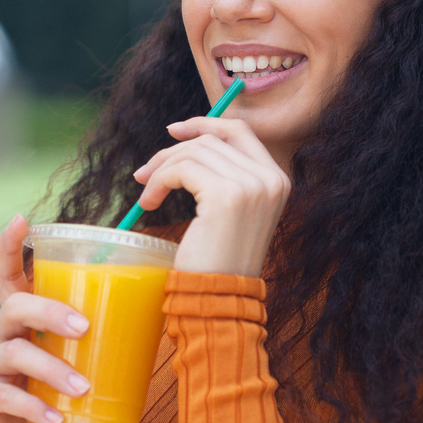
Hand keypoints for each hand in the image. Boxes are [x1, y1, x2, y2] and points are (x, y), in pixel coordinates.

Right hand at [0, 214, 92, 422]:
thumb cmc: (58, 410)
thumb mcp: (80, 375)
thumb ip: (103, 353)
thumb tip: (162, 326)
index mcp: (20, 324)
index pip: (8, 276)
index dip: (10, 247)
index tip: (22, 220)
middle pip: (17, 306)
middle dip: (51, 311)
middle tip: (85, 328)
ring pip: (15, 351)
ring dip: (53, 369)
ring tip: (83, 389)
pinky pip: (4, 394)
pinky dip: (34, 406)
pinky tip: (56, 419)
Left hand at [133, 118, 289, 276]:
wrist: (221, 298)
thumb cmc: (219, 260)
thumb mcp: (230, 211)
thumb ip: (224, 176)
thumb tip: (186, 139)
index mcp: (277, 180)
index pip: (240, 130)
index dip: (206, 123)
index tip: (173, 131)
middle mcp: (270, 179)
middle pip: (211, 140)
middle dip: (172, 152)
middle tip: (144, 174)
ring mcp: (252, 186)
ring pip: (193, 152)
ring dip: (161, 170)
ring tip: (148, 195)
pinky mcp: (226, 196)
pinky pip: (181, 170)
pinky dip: (159, 182)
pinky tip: (149, 203)